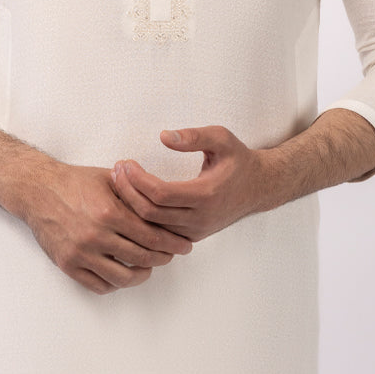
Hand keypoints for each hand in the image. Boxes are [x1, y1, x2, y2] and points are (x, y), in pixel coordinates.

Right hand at [22, 161, 192, 294]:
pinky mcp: (68, 265)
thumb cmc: (75, 182)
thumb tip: (165, 202)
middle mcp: (96, 236)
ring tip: (147, 267)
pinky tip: (122, 272)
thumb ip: (135, 192)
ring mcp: (81, 253)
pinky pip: (99, 285)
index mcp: (110, 213)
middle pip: (142, 258)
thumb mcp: (109, 178)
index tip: (184, 245)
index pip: (152, 236)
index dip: (172, 243)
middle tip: (170, 255)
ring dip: (141, 275)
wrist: (38, 190)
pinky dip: (115, 283)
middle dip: (162, 258)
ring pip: (123, 278)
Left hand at [111, 126, 267, 241]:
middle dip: (127, 192)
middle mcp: (200, 219)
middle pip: (150, 214)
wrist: (258, 187)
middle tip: (116, 171)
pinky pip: (159, 233)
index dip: (137, 179)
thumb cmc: (238, 160)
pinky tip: (130, 199)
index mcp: (206, 195)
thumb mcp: (221, 138)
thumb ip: (194, 136)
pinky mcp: (191, 237)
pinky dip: (141, 219)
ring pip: (151, 228)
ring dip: (130, 207)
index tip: (125, 163)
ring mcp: (195, 232)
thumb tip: (164, 137)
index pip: (160, 194)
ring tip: (119, 182)